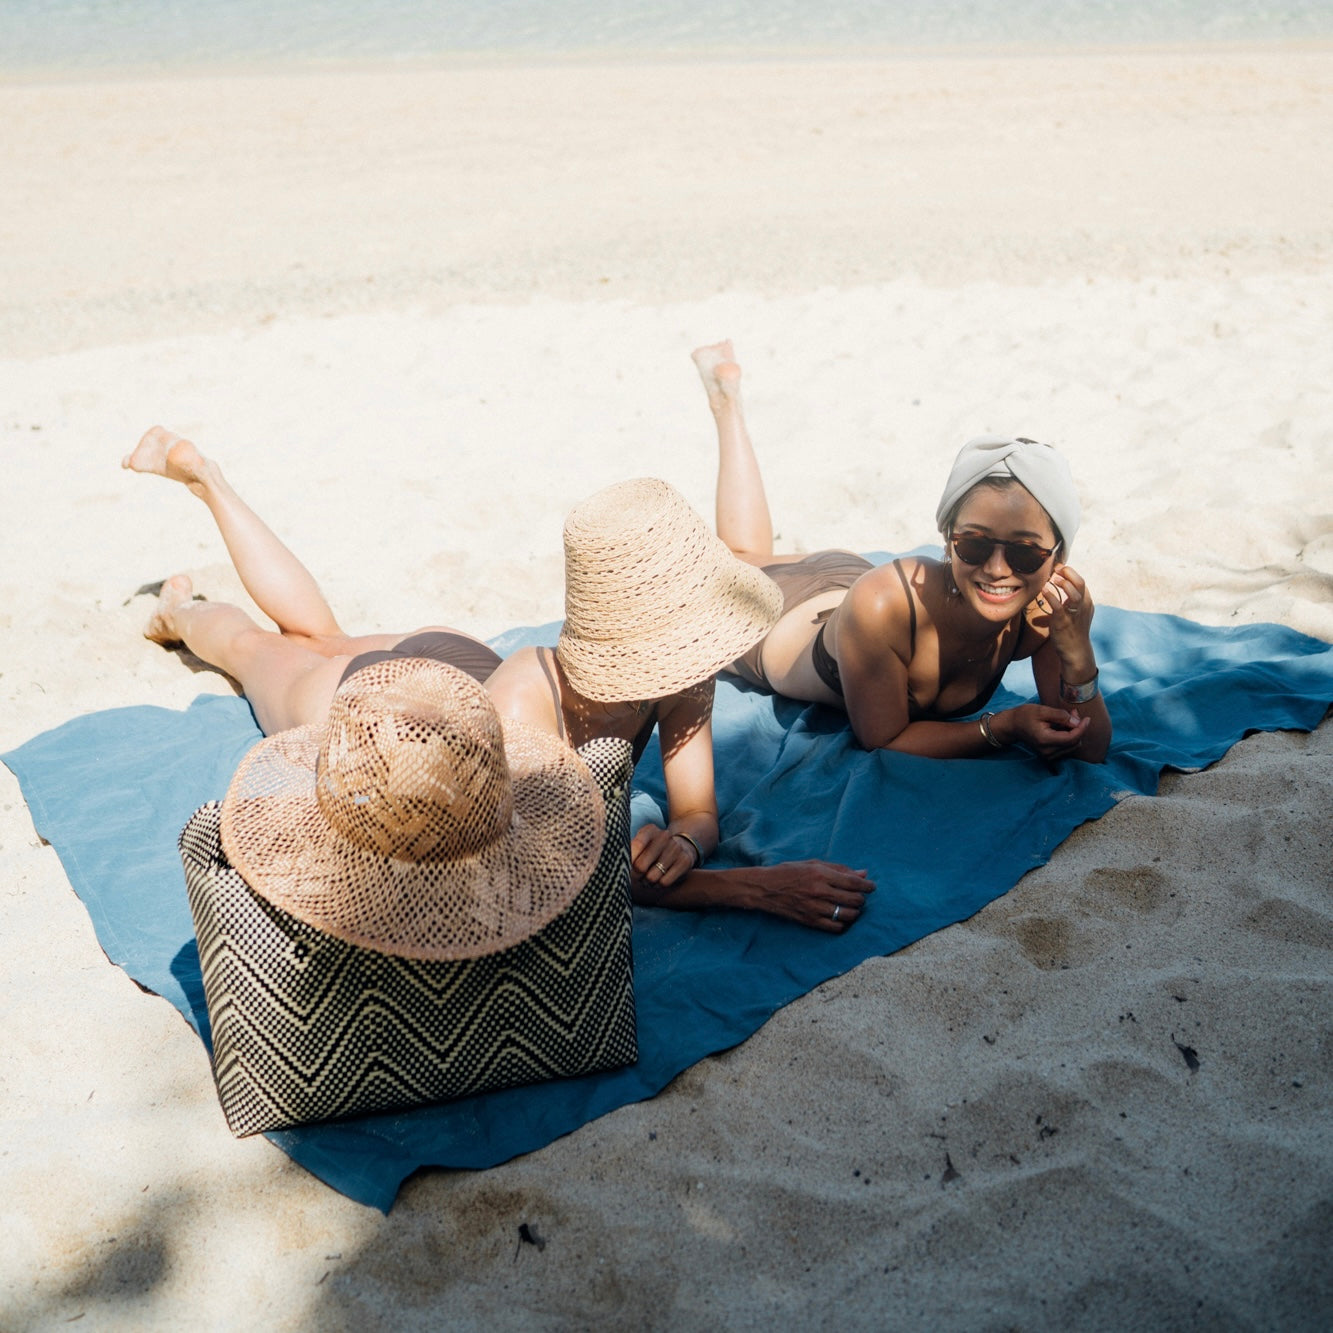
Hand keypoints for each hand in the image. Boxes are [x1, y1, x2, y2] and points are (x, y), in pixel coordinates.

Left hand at [631, 823, 696, 888]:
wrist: (682, 846)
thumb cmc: (653, 849)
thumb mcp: (641, 844)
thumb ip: (629, 852)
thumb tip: (619, 866)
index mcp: (650, 830)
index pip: (635, 846)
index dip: (628, 862)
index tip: (625, 868)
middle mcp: (664, 836)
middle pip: (640, 866)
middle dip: (636, 876)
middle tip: (637, 876)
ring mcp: (676, 848)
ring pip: (652, 877)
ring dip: (647, 882)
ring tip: (647, 879)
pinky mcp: (685, 861)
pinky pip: (665, 882)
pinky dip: (659, 886)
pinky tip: (658, 880)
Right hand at [745, 861, 874, 932]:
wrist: (765, 888)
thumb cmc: (789, 872)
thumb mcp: (813, 864)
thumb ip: (839, 869)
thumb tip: (863, 873)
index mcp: (821, 874)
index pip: (853, 882)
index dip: (867, 885)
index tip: (872, 887)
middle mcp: (819, 892)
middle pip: (854, 899)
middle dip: (861, 898)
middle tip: (859, 896)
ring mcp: (815, 908)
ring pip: (847, 915)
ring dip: (855, 912)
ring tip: (852, 907)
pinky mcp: (810, 921)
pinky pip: (835, 927)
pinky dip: (843, 923)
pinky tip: (841, 917)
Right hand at [1002, 702, 1090, 759]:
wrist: (1013, 725)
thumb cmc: (1025, 715)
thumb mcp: (1042, 710)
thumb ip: (1060, 716)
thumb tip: (1077, 722)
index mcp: (1045, 740)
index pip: (1071, 738)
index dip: (1082, 728)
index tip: (1087, 718)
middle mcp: (1047, 751)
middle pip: (1074, 743)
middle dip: (1079, 729)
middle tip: (1074, 713)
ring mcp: (1048, 755)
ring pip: (1073, 746)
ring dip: (1075, 733)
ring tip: (1068, 718)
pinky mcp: (1050, 755)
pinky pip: (1067, 747)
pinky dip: (1070, 737)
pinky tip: (1064, 727)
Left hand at [1032, 565, 1095, 669]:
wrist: (1076, 651)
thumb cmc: (1073, 631)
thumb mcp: (1075, 613)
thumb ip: (1069, 601)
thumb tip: (1053, 589)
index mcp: (1085, 602)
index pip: (1081, 581)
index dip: (1070, 572)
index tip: (1058, 568)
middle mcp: (1083, 606)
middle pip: (1080, 583)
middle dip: (1069, 573)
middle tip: (1056, 569)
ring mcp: (1074, 615)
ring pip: (1075, 594)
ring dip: (1064, 584)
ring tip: (1054, 579)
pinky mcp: (1064, 623)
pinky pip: (1059, 607)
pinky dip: (1051, 597)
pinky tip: (1044, 591)